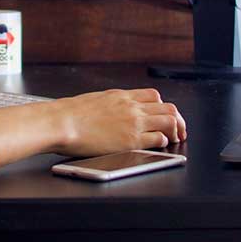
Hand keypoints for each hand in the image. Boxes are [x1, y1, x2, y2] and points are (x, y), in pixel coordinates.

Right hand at [48, 88, 186, 156]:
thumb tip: (115, 111)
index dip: (163, 107)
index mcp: (122, 96)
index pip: (154, 96)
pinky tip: (160, 146)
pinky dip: (164, 142)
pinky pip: (159, 139)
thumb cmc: (71, 114)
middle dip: (177, 119)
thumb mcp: (96, 100)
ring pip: (169, 121)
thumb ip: (112, 105)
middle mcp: (131, 107)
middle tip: (178, 130)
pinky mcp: (132, 140)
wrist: (62, 122)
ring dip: (175, 131)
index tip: (164, 115)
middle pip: (168, 108)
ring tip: (174, 139)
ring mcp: (134, 123)